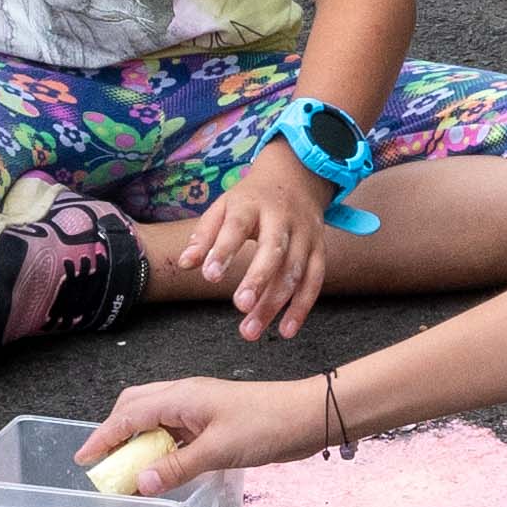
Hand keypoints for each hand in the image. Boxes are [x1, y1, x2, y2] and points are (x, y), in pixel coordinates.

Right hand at [75, 373, 331, 494]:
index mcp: (180, 396)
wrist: (307, 416)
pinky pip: (175, 432)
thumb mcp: (217, 451)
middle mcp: (184, 397)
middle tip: (102, 464)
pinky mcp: (212, 422)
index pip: (128, 415)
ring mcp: (198, 408)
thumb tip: (138, 484)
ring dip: (138, 441)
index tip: (84, 458)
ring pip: (155, 419)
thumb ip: (176, 468)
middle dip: (115, 432)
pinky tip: (160, 467)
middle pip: (135, 407)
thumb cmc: (266, 426)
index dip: (103, 437)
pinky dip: (160, 448)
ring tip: (127, 470)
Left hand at [178, 147, 335, 340]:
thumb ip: (204, 235)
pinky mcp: (319, 250)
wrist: (298, 176)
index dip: (224, 250)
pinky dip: (301, 308)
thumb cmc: (252, 198)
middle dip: (258, 280)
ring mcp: (305, 235)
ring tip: (251, 330)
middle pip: (274, 251)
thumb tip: (186, 263)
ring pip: (295, 272)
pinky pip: (314, 282)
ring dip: (275, 304)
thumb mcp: (224, 206)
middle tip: (240, 306)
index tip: (210, 276)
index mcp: (253, 204)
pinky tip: (285, 330)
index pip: (238, 227)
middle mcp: (283, 219)